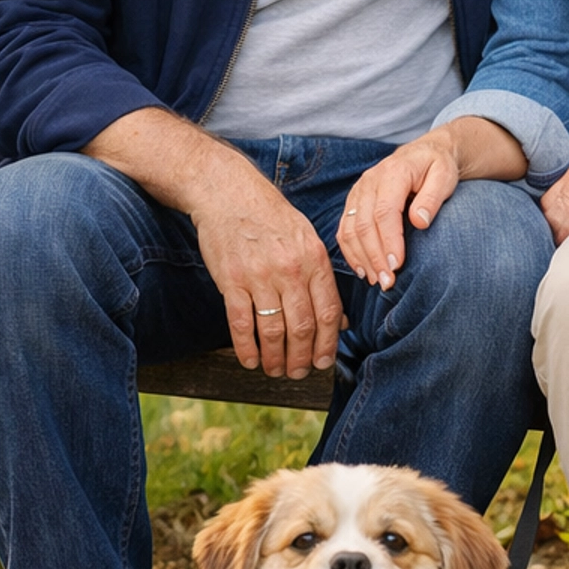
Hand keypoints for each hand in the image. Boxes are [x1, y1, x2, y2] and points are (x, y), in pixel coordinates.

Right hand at [188, 155, 341, 380]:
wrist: (230, 194)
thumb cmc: (272, 219)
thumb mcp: (307, 240)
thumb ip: (322, 279)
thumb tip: (339, 320)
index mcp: (313, 260)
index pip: (327, 312)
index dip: (327, 344)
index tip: (323, 362)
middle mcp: (290, 270)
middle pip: (301, 327)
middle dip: (301, 358)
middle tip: (298, 373)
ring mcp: (259, 276)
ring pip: (273, 330)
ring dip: (275, 358)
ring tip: (275, 370)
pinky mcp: (232, 280)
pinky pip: (241, 323)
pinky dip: (246, 347)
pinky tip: (250, 360)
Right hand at [337, 117, 527, 288]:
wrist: (425, 152)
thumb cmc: (438, 166)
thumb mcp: (444, 176)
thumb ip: (433, 197)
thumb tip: (420, 222)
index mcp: (393, 172)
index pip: (385, 211)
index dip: (389, 241)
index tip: (397, 265)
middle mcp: (370, 181)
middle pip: (364, 224)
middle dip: (375, 256)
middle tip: (388, 282)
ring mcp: (358, 191)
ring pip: (350, 229)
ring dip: (362, 258)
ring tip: (377, 281)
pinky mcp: (354, 201)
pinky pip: (344, 229)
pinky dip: (351, 251)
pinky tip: (363, 269)